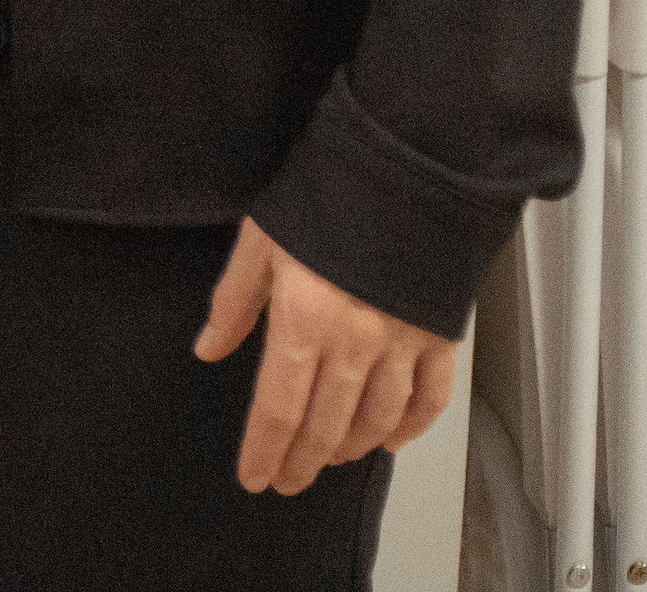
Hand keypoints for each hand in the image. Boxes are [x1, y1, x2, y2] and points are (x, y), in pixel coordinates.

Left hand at [195, 217, 457, 493]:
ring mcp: (401, 343)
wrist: (401, 167)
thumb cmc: (326, 196)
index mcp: (303, 320)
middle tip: (285, 480)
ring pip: (376, 420)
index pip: (277, 407)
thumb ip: (233, 303)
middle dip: (301, 460)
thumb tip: (208, 348)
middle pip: (324, 424)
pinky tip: (390, 440)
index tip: (254, 476)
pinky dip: (409, 427)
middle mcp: (355, 341)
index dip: (263, 450)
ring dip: (349, 449)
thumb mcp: (259, 242)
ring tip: (326, 459)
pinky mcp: (438, 336)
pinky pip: (427, 399)